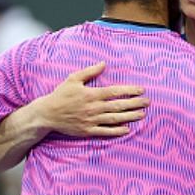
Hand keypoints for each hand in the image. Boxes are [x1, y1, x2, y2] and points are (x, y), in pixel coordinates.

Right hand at [34, 62, 148, 136]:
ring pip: (115, 118)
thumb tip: (104, 63)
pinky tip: (127, 129)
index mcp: (91, 94)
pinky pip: (105, 131)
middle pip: (119, 105)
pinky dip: (117, 131)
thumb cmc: (61, 95)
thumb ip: (89, 71)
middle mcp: (94, 107)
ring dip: (130, 116)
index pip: (115, 91)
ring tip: (142, 114)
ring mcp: (91, 120)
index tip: (141, 90)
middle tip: (148, 102)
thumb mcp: (73, 79)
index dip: (130, 90)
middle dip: (135, 103)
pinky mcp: (88, 130)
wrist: (47, 114)